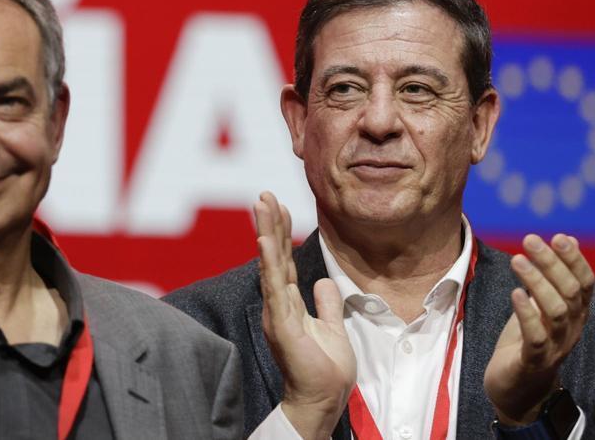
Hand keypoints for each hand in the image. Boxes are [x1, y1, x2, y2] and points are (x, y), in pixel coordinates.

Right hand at [255, 191, 354, 438]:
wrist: (323, 399)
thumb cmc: (326, 370)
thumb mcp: (333, 328)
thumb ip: (326, 304)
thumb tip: (324, 282)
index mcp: (290, 304)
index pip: (284, 261)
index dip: (282, 233)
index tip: (280, 205)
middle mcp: (279, 304)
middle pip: (273, 257)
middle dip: (269, 224)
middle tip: (264, 195)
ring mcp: (278, 312)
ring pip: (270, 265)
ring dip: (266, 233)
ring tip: (262, 206)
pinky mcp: (282, 323)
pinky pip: (275, 287)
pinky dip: (270, 262)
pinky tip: (266, 240)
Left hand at [484, 233, 594, 424]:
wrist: (517, 390)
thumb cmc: (528, 341)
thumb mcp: (541, 305)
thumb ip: (553, 276)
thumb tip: (564, 238)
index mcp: (576, 314)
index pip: (585, 283)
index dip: (574, 259)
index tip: (558, 237)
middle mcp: (572, 329)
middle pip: (570, 292)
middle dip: (552, 263)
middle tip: (530, 240)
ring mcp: (556, 346)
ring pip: (556, 311)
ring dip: (537, 282)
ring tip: (517, 260)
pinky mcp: (534, 361)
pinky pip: (536, 337)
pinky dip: (527, 313)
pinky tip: (515, 294)